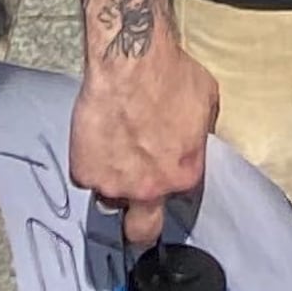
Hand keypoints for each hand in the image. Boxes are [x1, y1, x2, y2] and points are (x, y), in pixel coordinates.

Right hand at [69, 9, 219, 245]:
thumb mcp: (206, 101)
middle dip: (142, 226)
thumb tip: (193, 139)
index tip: (165, 167)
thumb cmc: (169, 73)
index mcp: (184, 175)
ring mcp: (113, 184)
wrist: (130, 60)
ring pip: (111, 198)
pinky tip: (98, 135)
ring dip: (114, 181)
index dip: (171, 179)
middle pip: (142, 230)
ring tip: (116, 148)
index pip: (179, 193)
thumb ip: (200, 133)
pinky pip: (88, 176)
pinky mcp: (85, 173)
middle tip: (138, 214)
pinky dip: (91, 161)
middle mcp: (149, 189)